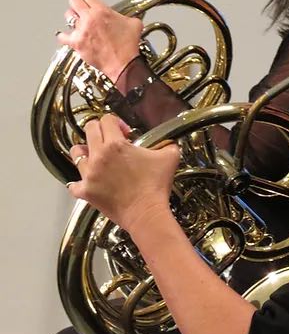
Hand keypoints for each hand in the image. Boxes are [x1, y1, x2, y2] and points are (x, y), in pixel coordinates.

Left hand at [57, 0, 142, 81]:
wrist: (124, 64)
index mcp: (102, 11)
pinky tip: (66, 36)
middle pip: (74, 1)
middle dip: (78, 4)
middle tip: (81, 9)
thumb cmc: (128, 46)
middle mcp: (89, 18)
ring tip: (77, 22)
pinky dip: (64, 36)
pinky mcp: (76, 43)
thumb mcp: (134, 24)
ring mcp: (81, 30)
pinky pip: (63, 36)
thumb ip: (127, 17)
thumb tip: (125, 18)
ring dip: (72, 18)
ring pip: (68, 16)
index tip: (90, 1)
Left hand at [68, 114, 180, 232]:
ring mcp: (89, 174)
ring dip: (86, 151)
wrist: (146, 214)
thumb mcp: (169, 158)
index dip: (117, 122)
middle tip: (111, 139)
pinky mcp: (86, 191)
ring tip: (97, 157)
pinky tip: (90, 181)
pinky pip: (74, 184)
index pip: (107, 120)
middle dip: (100, 130)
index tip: (125, 132)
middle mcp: (98, 156)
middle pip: (89, 130)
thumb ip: (168, 144)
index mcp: (115, 145)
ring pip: (76, 152)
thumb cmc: (155, 187)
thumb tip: (169, 143)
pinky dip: (80, 182)